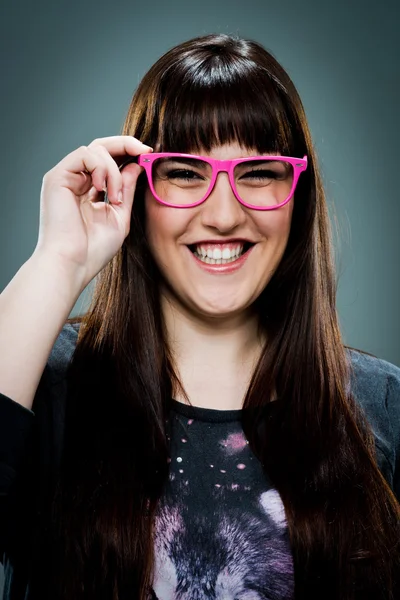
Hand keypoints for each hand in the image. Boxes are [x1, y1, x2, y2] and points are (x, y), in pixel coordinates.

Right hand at [34, 135, 151, 289]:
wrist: (73, 264)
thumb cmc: (93, 250)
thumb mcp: (119, 215)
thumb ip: (127, 189)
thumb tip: (136, 163)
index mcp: (88, 190)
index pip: (109, 161)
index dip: (129, 153)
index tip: (149, 154)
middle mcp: (75, 181)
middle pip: (101, 147)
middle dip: (126, 145)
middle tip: (145, 150)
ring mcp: (65, 178)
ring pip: (95, 149)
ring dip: (114, 170)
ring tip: (116, 196)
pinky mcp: (57, 177)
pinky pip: (84, 154)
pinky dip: (101, 167)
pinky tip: (103, 189)